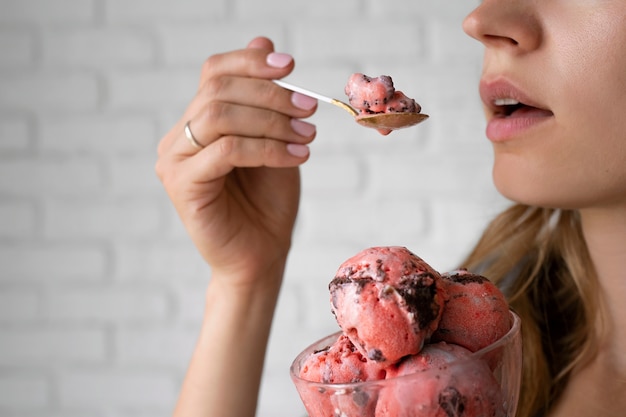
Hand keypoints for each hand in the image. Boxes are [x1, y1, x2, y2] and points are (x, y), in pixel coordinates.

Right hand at [155, 37, 317, 286]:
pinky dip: (268, 148)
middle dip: (270, 95)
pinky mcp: (182, 185)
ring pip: (221, 117)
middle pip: (217, 91)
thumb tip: (265, 41)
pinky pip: (227, 150)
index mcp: (197, 122)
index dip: (250, 62)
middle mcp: (178, 137)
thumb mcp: (275, 139)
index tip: (290, 66)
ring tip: (307, 135)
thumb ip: (266, 97)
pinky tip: (298, 156)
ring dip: (272, 121)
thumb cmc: (267, 200)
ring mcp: (174, 161)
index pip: (214, 72)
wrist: (261, 254)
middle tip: (309, 108)